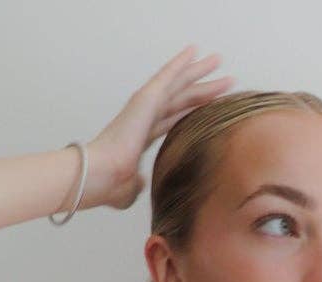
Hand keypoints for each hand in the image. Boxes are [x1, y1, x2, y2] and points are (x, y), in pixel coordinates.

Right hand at [88, 44, 235, 211]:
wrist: (99, 176)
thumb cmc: (109, 186)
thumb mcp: (131, 189)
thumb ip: (139, 183)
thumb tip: (142, 183)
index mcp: (141, 137)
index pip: (172, 119)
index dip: (191, 110)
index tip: (208, 104)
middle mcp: (144, 117)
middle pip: (179, 98)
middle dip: (201, 87)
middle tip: (221, 74)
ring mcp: (144, 107)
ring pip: (177, 85)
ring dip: (197, 71)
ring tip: (217, 59)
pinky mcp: (144, 99)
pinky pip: (167, 77)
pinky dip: (180, 63)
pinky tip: (194, 51)